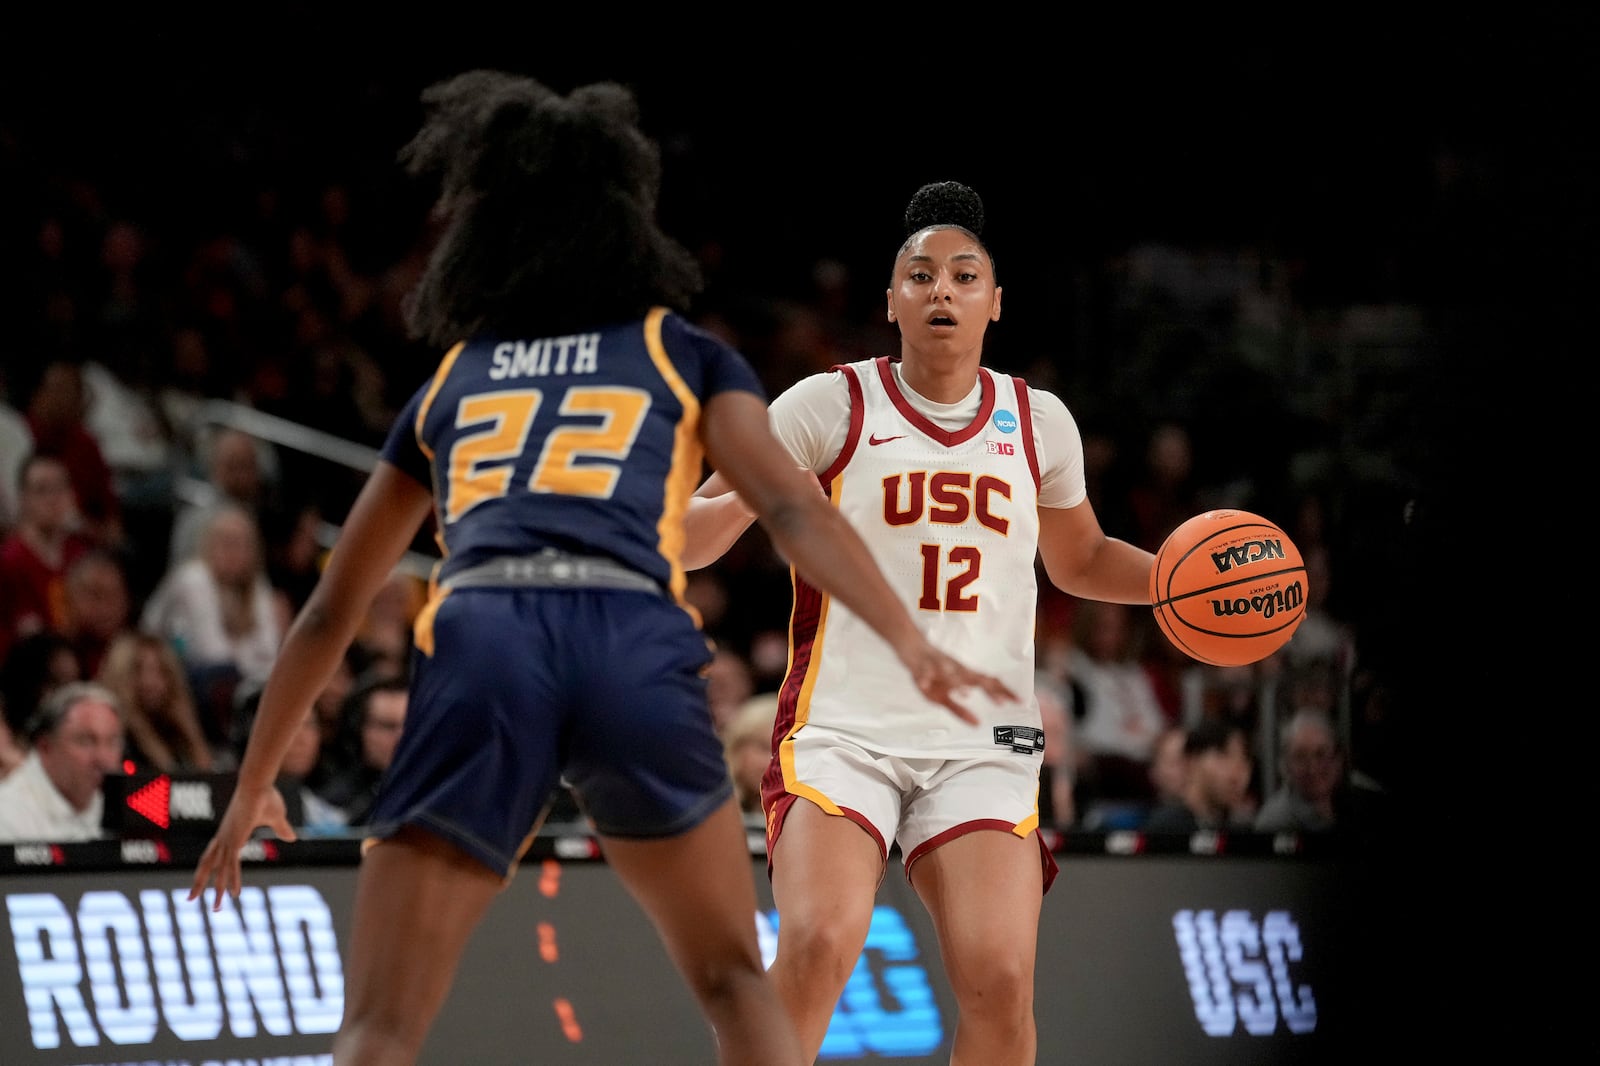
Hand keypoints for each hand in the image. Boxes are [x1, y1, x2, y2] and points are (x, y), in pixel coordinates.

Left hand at [188, 783, 296, 910]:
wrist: (258, 783)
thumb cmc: (265, 795)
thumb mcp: (276, 817)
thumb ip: (282, 829)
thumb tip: (292, 839)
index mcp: (228, 831)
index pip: (213, 853)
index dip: (207, 867)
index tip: (200, 879)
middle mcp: (224, 838)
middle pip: (207, 864)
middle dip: (199, 882)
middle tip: (189, 899)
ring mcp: (228, 840)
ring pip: (219, 870)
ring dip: (216, 890)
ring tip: (215, 909)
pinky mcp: (235, 841)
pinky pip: (232, 866)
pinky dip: (232, 881)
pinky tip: (233, 894)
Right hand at [900, 641, 1017, 724]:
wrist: (913, 645)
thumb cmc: (932, 673)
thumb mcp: (944, 694)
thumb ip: (959, 709)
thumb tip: (976, 723)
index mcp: (962, 675)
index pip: (986, 682)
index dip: (1002, 692)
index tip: (1019, 701)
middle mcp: (954, 669)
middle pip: (973, 678)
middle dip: (987, 689)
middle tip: (1002, 702)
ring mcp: (937, 666)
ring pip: (948, 672)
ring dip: (956, 681)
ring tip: (966, 693)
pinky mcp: (920, 665)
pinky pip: (923, 671)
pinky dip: (924, 677)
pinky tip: (925, 684)